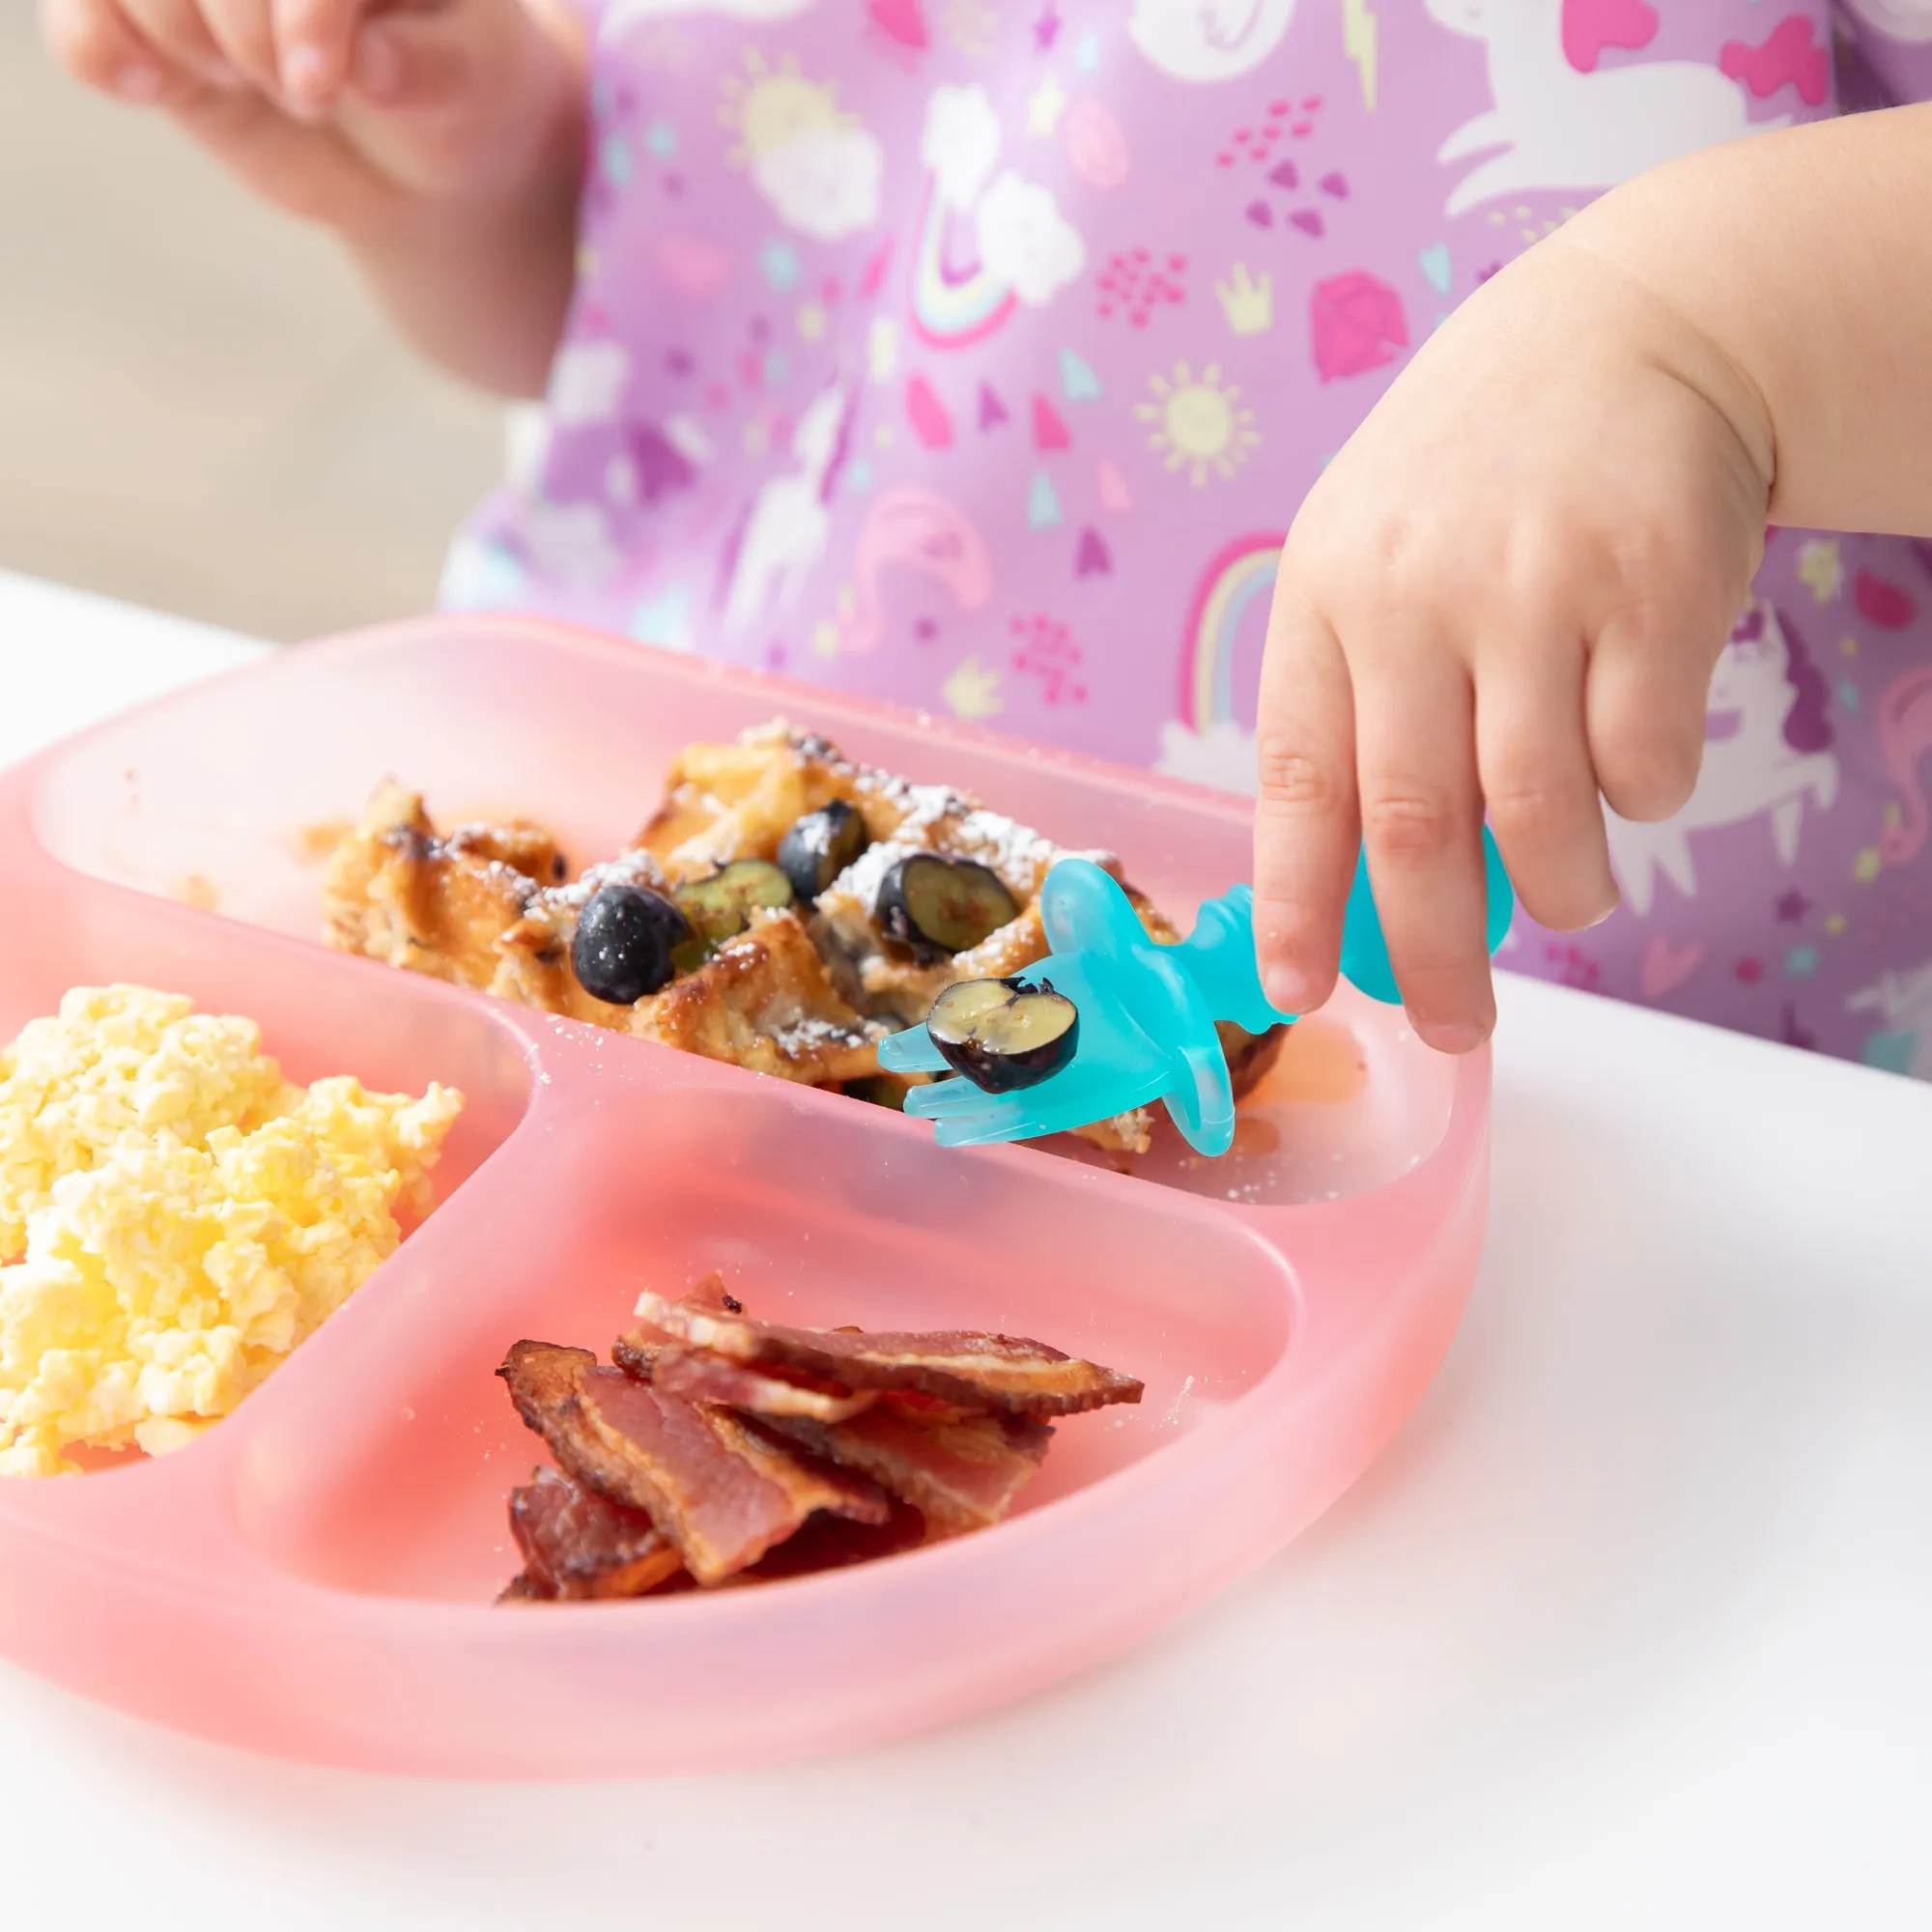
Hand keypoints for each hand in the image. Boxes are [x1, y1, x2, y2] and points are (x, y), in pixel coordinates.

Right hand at [41, 0, 580, 235]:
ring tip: (243, 82)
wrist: (419, 153)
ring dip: (171, 31)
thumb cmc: (460, 95)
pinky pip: (85, 12)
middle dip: (235, 20)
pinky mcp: (150, 8)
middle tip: (303, 93)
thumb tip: (369, 64)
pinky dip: (97, 46)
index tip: (318, 81)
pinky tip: (148, 84)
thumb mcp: (472, 86)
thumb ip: (429, 69)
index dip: (298, 1)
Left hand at [1252, 229, 1773, 1050]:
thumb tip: (1362, 893)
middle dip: (1434, 958)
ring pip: (1543, 815)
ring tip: (1570, 893)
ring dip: (1563, 890)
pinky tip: (1634, 760)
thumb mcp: (1372, 564)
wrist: (1626, 331)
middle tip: (1455, 1027)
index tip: (1297, 994)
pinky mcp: (1654, 587)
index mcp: (1325, 600)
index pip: (1300, 781)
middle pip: (1417, 829)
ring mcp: (1535, 589)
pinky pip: (1646, 764)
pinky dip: (1645, 799)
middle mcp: (1416, 597)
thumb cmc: (1474, 484)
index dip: (1297, 903)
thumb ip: (1361, 709)